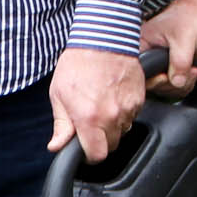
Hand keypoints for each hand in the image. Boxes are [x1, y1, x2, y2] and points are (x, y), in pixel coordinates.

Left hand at [47, 47, 146, 161]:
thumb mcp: (59, 94)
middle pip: (112, 146)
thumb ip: (61, 125)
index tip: (86, 150)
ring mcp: (128, 108)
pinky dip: (123, 112)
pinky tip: (112, 98)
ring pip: (123, 131)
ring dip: (113, 126)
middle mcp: (111, 116)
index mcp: (89, 118)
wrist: (103, 39)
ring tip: (102, 106)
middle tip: (91, 124)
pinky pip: (132, 116)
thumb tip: (57, 146)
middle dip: (101, 140)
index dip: (90, 156)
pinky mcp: (139, 99)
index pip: (97, 155)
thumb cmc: (78, 63)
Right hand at [146, 0, 196, 96]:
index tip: (166, 77)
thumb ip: (179, 62)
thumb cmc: (188, 20)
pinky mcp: (167, 68)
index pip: (140, 73)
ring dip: (181, 85)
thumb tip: (177, 82)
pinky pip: (172, 86)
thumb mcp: (184, 40)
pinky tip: (192, 72)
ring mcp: (157, 64)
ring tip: (192, 71)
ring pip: (164, 88)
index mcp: (141, 46)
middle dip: (173, 83)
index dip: (154, 80)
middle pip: (153, 85)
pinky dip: (185, 84)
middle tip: (188, 72)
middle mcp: (146, 56)